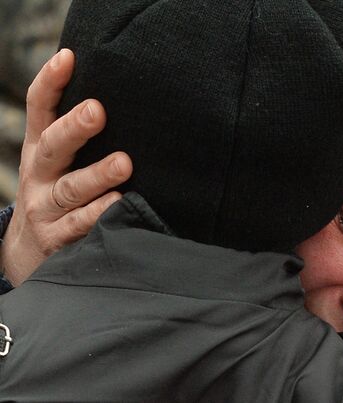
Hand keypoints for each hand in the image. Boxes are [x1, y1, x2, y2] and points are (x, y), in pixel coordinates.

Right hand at [1, 49, 132, 285]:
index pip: (39, 109)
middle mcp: (38, 175)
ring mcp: (45, 208)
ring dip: (96, 175)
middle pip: (52, 147)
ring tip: (123, 164)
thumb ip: (77, 134)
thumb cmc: (56, 193)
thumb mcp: (57, 162)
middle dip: (73, 128)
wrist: (24, 253)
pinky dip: (99, 214)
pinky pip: (79, 225)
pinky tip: (119, 204)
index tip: (68, 57)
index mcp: (39, 149)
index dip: (50, 82)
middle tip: (97, 110)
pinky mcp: (57, 239)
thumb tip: (119, 93)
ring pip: (70, 189)